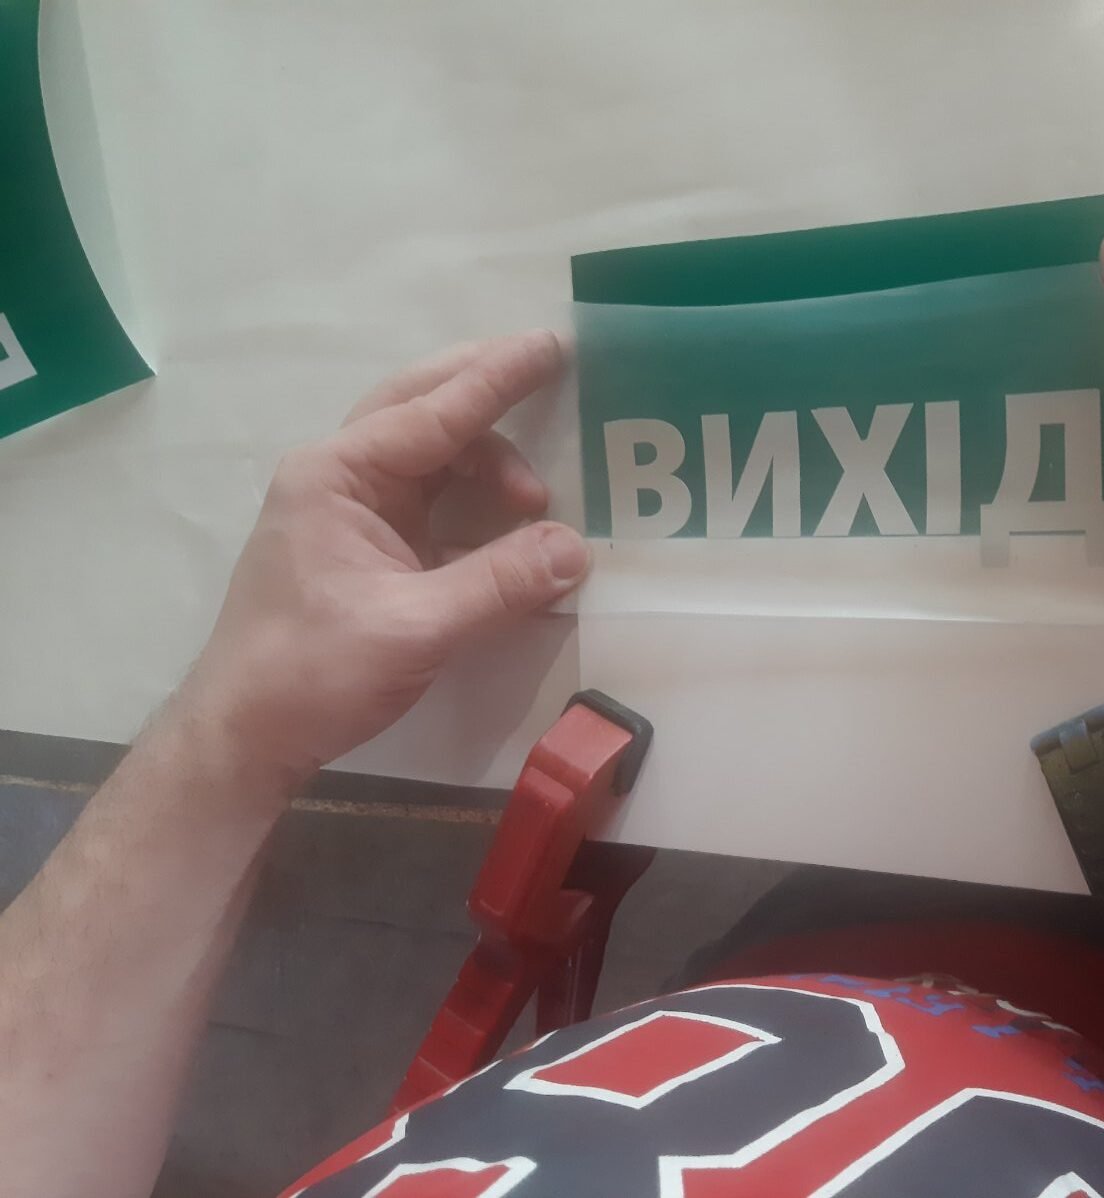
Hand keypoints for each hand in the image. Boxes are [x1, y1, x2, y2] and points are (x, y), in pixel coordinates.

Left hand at [176, 331, 588, 792]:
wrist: (246, 734)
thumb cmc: (313, 672)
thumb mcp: (415, 628)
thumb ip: (500, 584)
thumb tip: (577, 548)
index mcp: (336, 476)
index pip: (432, 413)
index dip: (497, 380)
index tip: (550, 345)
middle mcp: (339, 477)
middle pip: (421, 408)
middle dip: (485, 387)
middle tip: (549, 367)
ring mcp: (350, 511)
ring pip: (430, 454)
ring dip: (487, 462)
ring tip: (537, 501)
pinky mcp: (366, 548)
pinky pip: (431, 500)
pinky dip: (476, 501)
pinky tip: (513, 523)